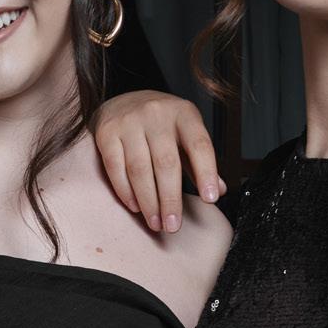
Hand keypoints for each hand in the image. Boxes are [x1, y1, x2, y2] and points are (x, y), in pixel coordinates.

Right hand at [92, 90, 225, 233]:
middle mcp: (156, 114)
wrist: (122, 101)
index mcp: (184, 113)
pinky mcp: (106, 133)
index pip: (199, 145)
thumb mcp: (185, 134)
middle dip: (171, 199)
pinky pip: (115, 168)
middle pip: (166, 163)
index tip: (211, 199)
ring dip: (148, 202)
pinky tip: (135, 207)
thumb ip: (199, 162)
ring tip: (155, 223)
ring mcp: (129, 122)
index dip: (206, 173)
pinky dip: (126, 192)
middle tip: (173, 226)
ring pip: (140, 169)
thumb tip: (221, 190)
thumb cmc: (160, 125)